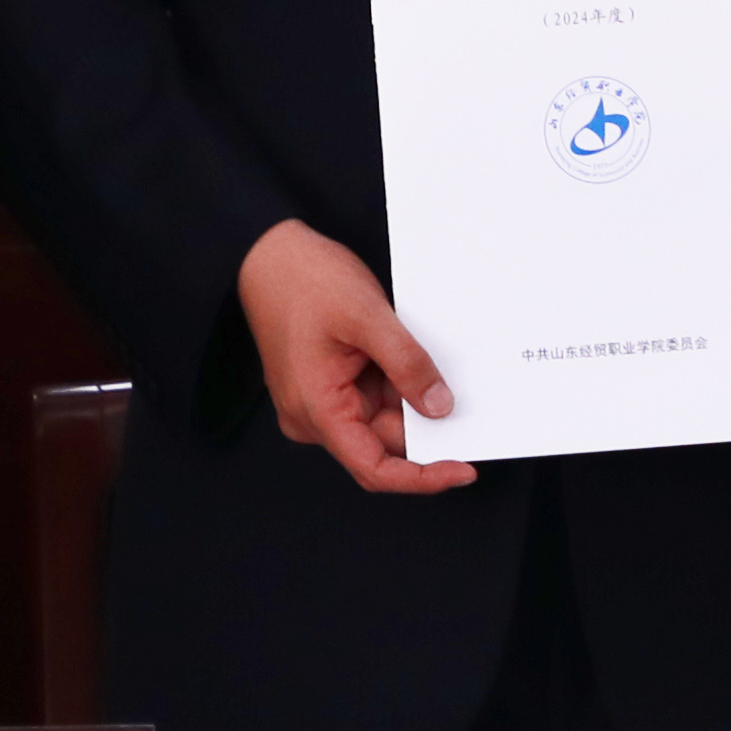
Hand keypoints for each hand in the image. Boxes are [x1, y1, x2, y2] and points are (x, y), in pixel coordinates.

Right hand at [237, 217, 472, 496]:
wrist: (267, 253)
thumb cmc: (302, 280)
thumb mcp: (365, 316)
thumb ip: (406, 364)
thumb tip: (440, 407)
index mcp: (315, 410)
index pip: (374, 468)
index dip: (422, 478)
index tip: (462, 470)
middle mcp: (313, 416)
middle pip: (382, 442)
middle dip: (423, 424)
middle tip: (464, 400)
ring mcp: (320, 402)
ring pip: (381, 419)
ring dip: (409, 397)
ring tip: (423, 356)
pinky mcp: (328, 386)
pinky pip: (372, 399)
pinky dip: (397, 384)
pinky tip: (409, 357)